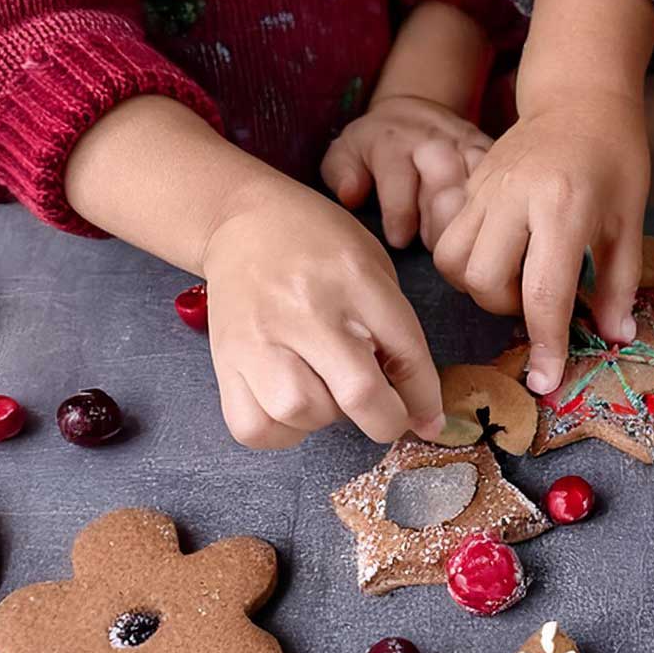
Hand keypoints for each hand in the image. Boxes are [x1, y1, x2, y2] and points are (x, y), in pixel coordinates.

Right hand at [199, 177, 444, 448]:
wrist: (244, 220)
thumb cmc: (320, 247)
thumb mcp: (372, 269)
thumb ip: (396, 332)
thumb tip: (419, 412)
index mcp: (356, 279)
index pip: (406, 354)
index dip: (424, 400)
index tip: (427, 421)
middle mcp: (307, 309)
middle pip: (358, 393)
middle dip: (384, 420)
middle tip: (383, 415)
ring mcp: (260, 336)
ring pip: (301, 412)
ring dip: (324, 418)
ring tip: (324, 391)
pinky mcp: (226, 359)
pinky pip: (254, 426)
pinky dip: (280, 432)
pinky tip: (290, 407)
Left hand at [320, 94, 491, 249]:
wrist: (415, 109)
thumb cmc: (375, 144)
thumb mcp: (346, 151)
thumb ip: (340, 173)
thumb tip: (350, 195)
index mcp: (394, 142)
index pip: (399, 179)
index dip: (400, 215)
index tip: (399, 240)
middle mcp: (433, 141)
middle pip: (446, 183)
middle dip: (440, 222)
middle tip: (435, 250)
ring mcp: (466, 145)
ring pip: (478, 184)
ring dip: (470, 220)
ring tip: (461, 246)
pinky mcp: (490, 151)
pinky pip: (499, 181)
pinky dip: (495, 207)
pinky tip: (485, 232)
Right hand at [432, 88, 649, 393]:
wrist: (579, 99)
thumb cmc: (615, 160)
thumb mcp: (629, 223)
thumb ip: (619, 284)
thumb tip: (613, 337)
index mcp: (565, 207)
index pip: (544, 293)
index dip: (546, 344)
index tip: (547, 381)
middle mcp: (516, 198)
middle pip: (486, 282)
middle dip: (508, 310)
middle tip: (539, 302)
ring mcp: (484, 189)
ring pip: (454, 264)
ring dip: (481, 289)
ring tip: (514, 281)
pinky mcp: (467, 185)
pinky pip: (446, 240)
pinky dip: (466, 264)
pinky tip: (498, 258)